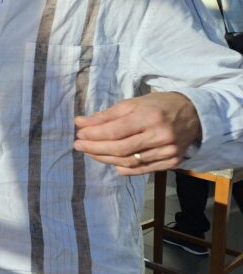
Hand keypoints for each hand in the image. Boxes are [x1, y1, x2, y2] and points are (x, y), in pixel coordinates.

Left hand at [73, 92, 200, 174]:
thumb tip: (80, 123)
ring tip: (91, 152)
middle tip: (78, 146)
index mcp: (149, 117)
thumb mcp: (133, 103)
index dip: (94, 135)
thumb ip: (106, 115)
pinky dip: (124, 168)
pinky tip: (111, 163)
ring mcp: (167, 152)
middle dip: (95, 148)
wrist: (195, 114)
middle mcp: (160, 136)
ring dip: (105, 159)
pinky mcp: (172, 162)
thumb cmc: (159, 105)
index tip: (78, 134)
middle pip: (120, 148)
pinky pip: (142, 169)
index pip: (115, 131)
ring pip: (129, 161)